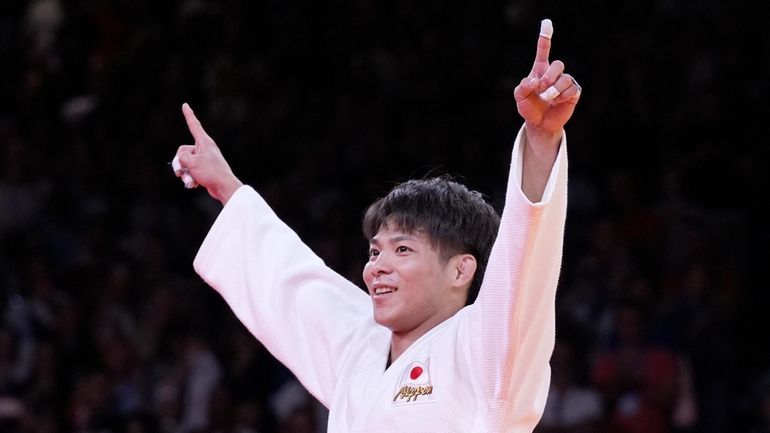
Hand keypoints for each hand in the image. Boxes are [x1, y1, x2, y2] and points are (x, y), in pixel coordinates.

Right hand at [174, 103, 242, 203]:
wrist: (224, 187)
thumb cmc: (211, 173)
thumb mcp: (192, 163)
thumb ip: (182, 157)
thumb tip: (182, 162)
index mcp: (204, 142)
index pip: (194, 125)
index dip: (188, 115)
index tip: (185, 105)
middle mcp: (205, 149)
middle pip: (183, 151)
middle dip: (179, 163)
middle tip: (181, 173)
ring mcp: (204, 159)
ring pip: (186, 163)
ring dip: (185, 174)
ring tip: (192, 181)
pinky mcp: (204, 170)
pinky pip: (191, 172)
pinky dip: (191, 179)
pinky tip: (195, 185)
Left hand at [514, 19, 580, 141]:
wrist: (539, 124)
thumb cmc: (529, 108)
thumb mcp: (519, 97)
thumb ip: (523, 86)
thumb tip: (535, 80)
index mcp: (540, 70)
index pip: (544, 51)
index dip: (545, 37)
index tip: (546, 23)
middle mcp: (554, 74)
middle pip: (558, 64)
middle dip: (549, 77)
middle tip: (540, 89)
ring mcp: (565, 83)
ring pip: (565, 78)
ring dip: (554, 90)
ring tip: (547, 98)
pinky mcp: (573, 93)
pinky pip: (571, 89)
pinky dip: (562, 96)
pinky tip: (557, 102)